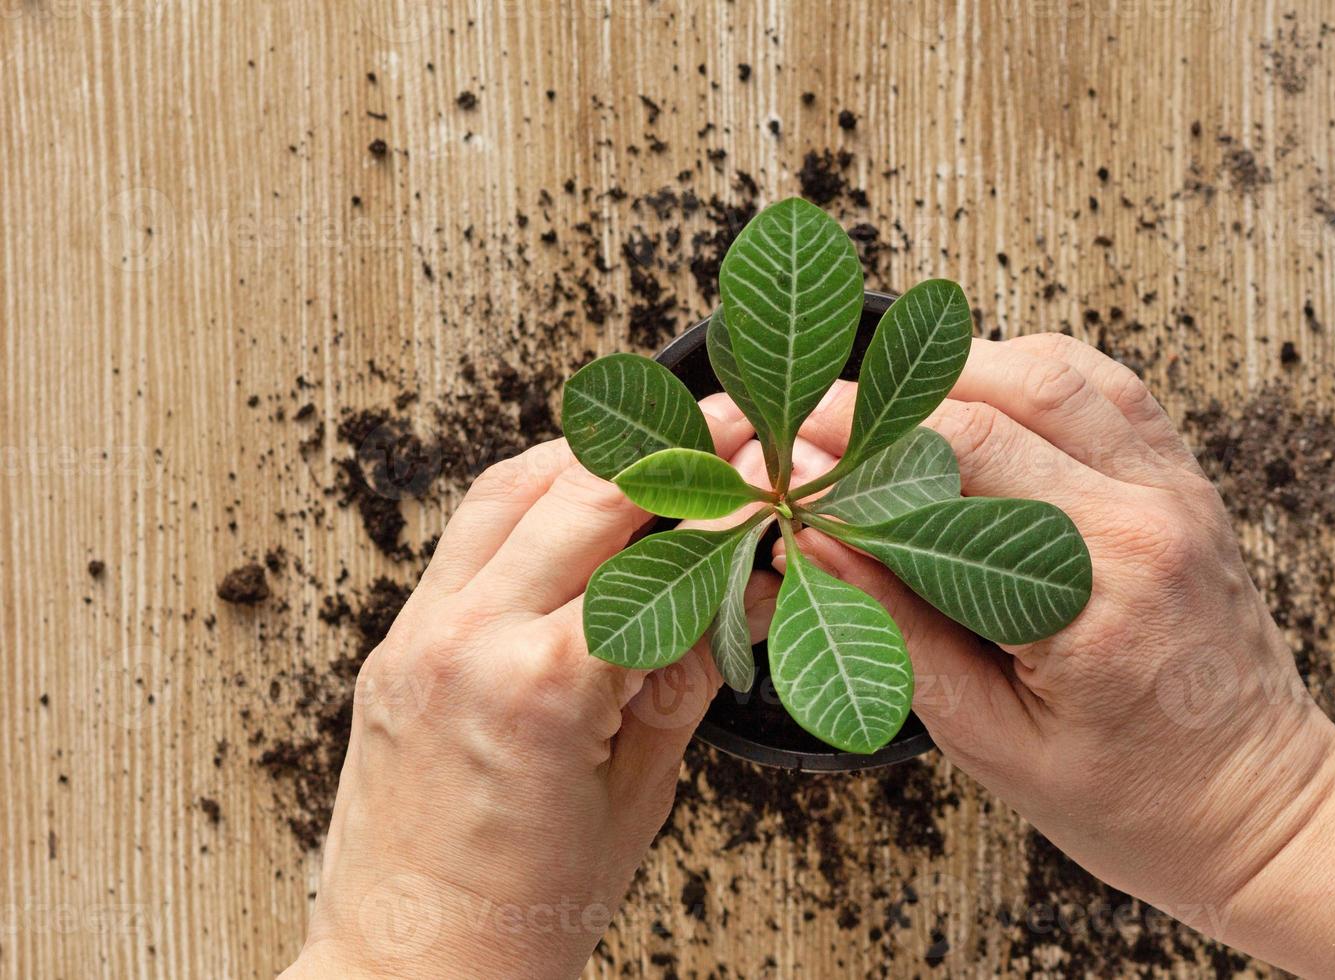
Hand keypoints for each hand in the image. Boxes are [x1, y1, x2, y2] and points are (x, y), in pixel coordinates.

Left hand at [282, 397, 776, 979]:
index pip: (657, 558)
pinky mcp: (397, 643)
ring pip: (507, 489)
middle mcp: (466, 640)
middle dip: (668, 445)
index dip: (728, 509)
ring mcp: (417, 636)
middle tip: (729, 421)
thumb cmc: (525, 915)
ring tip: (656, 443)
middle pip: (580, 492)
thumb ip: (692, 669)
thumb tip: (750, 590)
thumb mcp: (641, 789)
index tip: (771, 482)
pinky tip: (575, 500)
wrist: (411, 972)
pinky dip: (528, 497)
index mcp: (540, 688)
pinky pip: (465, 535)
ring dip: (588, 454)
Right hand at [794, 335, 1334, 941]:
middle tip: (820, 424)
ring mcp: (1176, 488)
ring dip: (958, 373)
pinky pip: (1104, 385)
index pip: (957, 462)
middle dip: (892, 398)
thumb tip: (816, 536)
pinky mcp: (1184, 482)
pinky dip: (1027, 376)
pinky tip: (977, 403)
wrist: (1260, 810)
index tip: (795, 453)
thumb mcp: (988, 737)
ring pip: (1054, 368)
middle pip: (1002, 394)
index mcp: (1097, 588)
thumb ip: (898, 627)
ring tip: (887, 409)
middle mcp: (1148, 515)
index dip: (859, 443)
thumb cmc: (1132, 799)